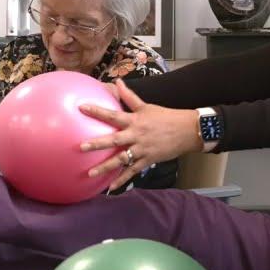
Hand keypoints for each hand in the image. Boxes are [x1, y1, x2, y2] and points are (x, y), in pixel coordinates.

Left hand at [79, 79, 202, 190]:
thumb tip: (117, 81)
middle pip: (114, 140)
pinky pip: (133, 171)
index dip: (97, 111)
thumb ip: (129, 96)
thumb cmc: (165, 117)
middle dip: (97, 144)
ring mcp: (142, 149)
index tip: (81, 108)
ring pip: (121, 159)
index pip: (112, 115)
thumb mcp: (146, 106)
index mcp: (135, 121)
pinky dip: (122, 180)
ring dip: (105, 167)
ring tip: (90, 173)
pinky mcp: (148, 160)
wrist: (188, 131)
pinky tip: (111, 188)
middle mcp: (136, 135)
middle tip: (81, 147)